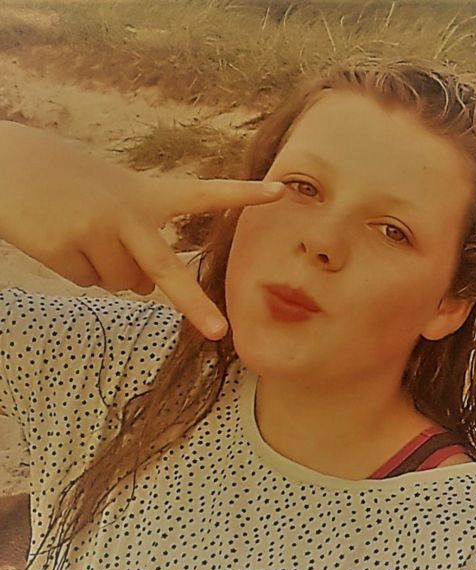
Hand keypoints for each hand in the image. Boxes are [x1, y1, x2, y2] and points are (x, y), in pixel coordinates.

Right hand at [0, 121, 283, 339]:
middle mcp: (130, 212)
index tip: (281, 192)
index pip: (204, 193)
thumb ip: (142, 242)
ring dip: (108, 270)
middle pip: (166, 269)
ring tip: (82, 232)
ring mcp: (98, 230)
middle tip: (219, 331)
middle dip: (193, 304)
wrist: (6, 164)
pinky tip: (62, 240)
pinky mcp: (67, 247)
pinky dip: (79, 270)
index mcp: (148, 193)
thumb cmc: (69, 182)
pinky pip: (88, 282)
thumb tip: (146, 290)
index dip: (242, 194)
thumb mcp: (115, 200)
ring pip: (122, 284)